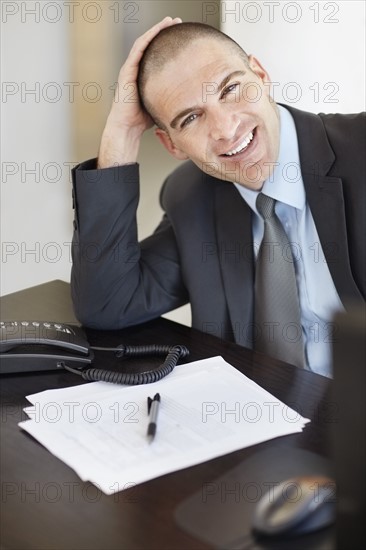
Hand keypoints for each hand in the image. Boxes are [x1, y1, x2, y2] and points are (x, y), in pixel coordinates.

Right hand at [98, 16, 181, 167]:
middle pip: (150, 44)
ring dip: (156, 31)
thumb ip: (171, 95)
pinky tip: (155, 32)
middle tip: (177, 22)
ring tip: (168, 22)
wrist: (128, 127)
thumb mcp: (162, 102)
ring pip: (144, 43)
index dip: (167, 42)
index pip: (156, 53)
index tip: (180, 35)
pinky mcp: (127, 72)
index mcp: (145, 75)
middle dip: (163, 31)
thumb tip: (191, 95)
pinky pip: (137, 51)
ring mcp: (131, 69)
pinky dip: (146, 40)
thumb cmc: (144, 119)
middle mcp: (137, 69)